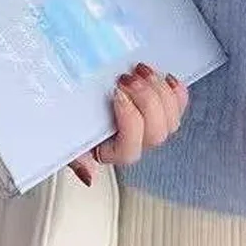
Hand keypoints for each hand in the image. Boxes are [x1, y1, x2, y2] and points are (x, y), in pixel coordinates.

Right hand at [69, 63, 188, 186]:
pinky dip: (177, 91)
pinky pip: (180, 106)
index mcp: (111, 152)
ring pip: (171, 121)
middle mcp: (136, 143)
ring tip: (142, 71)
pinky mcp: (164, 109)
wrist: (81, 96)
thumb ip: (73, 155)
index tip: (116, 94)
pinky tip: (166, 77)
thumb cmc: (73, 117)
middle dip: (146, 100)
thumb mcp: (65, 134)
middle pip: (156, 134)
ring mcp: (152, 127)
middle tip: (129, 78)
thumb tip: (90, 174)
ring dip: (160, 92)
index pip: (129, 150)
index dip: (129, 122)